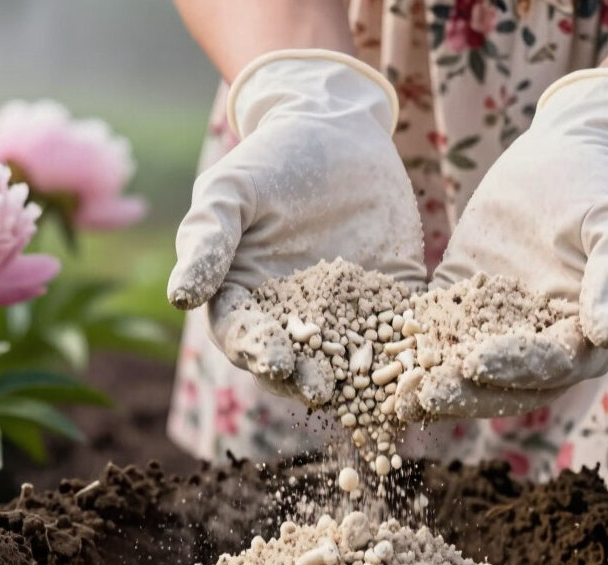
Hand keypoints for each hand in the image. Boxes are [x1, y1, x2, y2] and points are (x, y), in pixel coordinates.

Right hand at [167, 50, 426, 405]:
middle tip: (322, 388)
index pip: (245, 336)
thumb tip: (181, 299)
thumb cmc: (270, 157)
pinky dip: (415, 347)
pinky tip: (426, 359)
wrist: (335, 128)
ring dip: (362, 379)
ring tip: (371, 392)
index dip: (257, 351)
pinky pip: (404, 328)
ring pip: (352, 357)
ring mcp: (347, 313)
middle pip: (298, 361)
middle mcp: (295, 319)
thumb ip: (207, 241)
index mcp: (246, 299)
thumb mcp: (230, 190)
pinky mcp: (394, 299)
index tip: (272, 361)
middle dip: (308, 377)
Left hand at [397, 69, 607, 419]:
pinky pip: (436, 334)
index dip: (516, 366)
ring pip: (468, 371)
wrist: (561, 153)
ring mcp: (500, 329)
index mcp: (588, 335)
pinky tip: (380, 361)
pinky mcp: (461, 307)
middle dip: (467, 391)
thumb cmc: (598, 186)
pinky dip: (412, 350)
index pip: (552, 363)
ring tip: (398, 394)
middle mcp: (544, 344)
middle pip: (507, 383)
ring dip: (435, 383)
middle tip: (428, 394)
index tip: (477, 362)